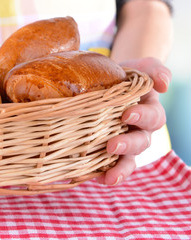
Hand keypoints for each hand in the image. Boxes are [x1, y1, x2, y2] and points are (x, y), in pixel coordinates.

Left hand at [97, 57, 170, 184]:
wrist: (107, 84)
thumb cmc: (125, 78)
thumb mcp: (140, 69)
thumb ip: (155, 71)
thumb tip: (164, 84)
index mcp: (149, 112)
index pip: (153, 118)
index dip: (142, 117)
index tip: (127, 114)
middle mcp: (139, 131)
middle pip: (141, 143)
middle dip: (128, 145)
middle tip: (112, 145)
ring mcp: (124, 144)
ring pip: (128, 161)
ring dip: (119, 169)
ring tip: (108, 178)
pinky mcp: (107, 152)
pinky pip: (108, 166)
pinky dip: (102, 173)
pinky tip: (94, 178)